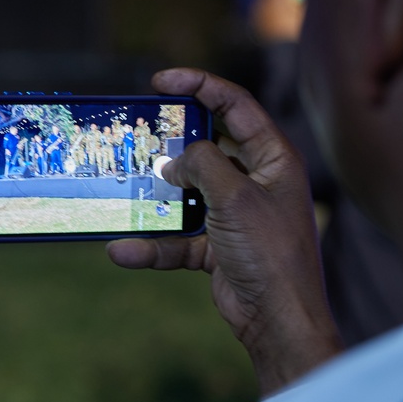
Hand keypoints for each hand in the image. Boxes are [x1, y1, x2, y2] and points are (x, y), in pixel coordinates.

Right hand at [107, 68, 342, 395]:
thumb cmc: (269, 252)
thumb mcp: (235, 197)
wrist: (278, 320)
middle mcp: (257, 180)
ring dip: (159, 194)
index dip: (200, 84)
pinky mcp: (218, 246)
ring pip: (189, 192)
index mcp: (274, 158)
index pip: (236, 105)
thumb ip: (202, 164)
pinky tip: (123, 251)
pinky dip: (154, 244)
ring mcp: (236, 214)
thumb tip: (174, 161)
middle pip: (208, 146)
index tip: (160, 81)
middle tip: (141, 131)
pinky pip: (180, 237)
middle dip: (173, 141)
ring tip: (127, 186)